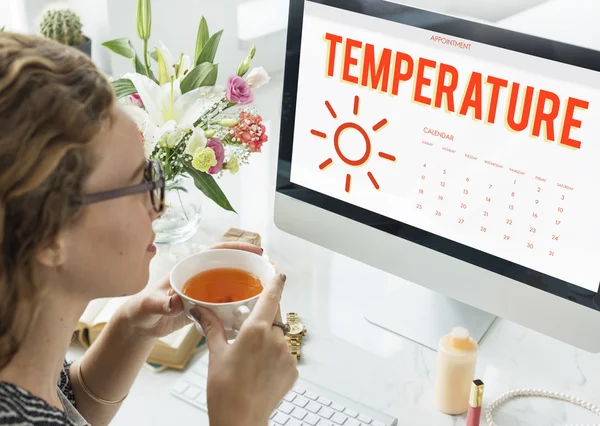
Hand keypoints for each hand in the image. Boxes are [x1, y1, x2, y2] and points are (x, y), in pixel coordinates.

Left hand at [119, 242, 264, 339]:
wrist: (139, 326)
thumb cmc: (141, 310)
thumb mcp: (150, 305)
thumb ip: (162, 303)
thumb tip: (176, 300)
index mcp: (188, 268)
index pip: (216, 252)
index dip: (236, 248)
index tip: (255, 250)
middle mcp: (199, 277)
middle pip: (228, 266)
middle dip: (248, 265)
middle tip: (269, 271)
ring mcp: (203, 292)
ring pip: (230, 285)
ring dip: (246, 286)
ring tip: (266, 290)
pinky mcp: (205, 308)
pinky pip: (226, 303)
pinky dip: (238, 305)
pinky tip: (249, 311)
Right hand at [191, 273, 297, 425]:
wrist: (240, 420)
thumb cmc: (225, 390)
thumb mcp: (216, 354)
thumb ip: (212, 327)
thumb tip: (200, 310)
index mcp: (256, 330)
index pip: (271, 297)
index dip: (276, 282)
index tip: (278, 273)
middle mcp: (275, 340)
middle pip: (275, 316)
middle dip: (266, 316)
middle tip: (251, 327)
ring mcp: (287, 355)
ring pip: (280, 336)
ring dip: (269, 339)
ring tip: (251, 356)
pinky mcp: (293, 370)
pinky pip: (285, 355)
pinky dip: (275, 356)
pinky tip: (260, 369)